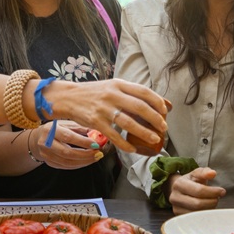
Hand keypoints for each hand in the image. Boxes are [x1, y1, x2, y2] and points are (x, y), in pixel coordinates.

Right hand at [30, 123, 106, 169]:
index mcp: (50, 130)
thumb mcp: (66, 123)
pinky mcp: (49, 162)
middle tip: (98, 153)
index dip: (83, 142)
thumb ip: (80, 128)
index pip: (68, 137)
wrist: (38, 139)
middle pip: (67, 152)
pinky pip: (66, 166)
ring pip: (67, 162)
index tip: (96, 144)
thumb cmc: (55, 129)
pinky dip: (78, 165)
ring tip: (95, 157)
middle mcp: (46, 143)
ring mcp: (46, 154)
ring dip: (84, 161)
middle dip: (85, 154)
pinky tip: (86, 161)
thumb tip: (97, 133)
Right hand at [45, 79, 169, 154]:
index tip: (166, 111)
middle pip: (140, 107)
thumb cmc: (94, 93)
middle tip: (163, 128)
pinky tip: (132, 149)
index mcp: (118, 84)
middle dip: (155, 119)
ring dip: (144, 133)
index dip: (157, 101)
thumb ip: (133, 93)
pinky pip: (114, 136)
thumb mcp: (113, 87)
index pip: (143, 91)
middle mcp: (112, 95)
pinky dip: (125, 144)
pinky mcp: (95, 122)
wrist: (68, 97)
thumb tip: (160, 102)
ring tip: (154, 140)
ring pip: (129, 123)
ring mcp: (104, 109)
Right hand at [168, 167, 226, 213]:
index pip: (199, 190)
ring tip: (212, 202)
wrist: (179, 190)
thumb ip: (205, 172)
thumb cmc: (191, 181)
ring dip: (209, 209)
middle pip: (198, 204)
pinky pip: (195, 219)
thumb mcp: (197, 173)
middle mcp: (175, 197)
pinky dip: (204, 215)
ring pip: (197, 213)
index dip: (213, 192)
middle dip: (212, 202)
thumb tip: (213, 173)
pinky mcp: (180, 217)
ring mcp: (176, 209)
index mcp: (179, 184)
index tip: (222, 191)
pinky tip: (208, 209)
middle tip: (218, 198)